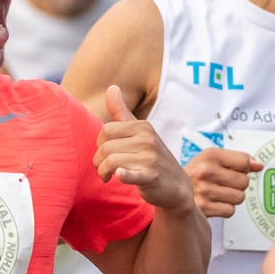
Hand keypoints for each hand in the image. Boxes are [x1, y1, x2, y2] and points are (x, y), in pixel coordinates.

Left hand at [95, 87, 194, 214]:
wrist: (176, 187)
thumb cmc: (152, 158)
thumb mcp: (139, 132)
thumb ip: (122, 112)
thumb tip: (111, 87)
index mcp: (143, 126)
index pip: (106, 130)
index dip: (100, 145)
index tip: (105, 155)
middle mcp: (147, 139)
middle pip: (105, 147)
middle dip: (98, 161)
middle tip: (104, 170)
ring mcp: (150, 158)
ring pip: (110, 162)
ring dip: (103, 173)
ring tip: (108, 177)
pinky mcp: (151, 177)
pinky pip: (131, 174)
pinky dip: (123, 175)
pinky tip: (120, 175)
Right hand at [185, 147, 258, 220]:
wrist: (171, 190)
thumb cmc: (197, 173)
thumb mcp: (213, 158)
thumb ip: (239, 159)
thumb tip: (260, 166)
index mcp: (209, 155)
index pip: (244, 162)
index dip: (243, 168)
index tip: (231, 170)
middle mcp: (205, 171)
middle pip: (244, 182)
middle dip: (237, 184)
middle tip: (222, 184)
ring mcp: (204, 191)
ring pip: (239, 197)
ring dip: (232, 198)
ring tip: (217, 193)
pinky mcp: (204, 208)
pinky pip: (230, 211)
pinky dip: (225, 209)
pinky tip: (214, 203)